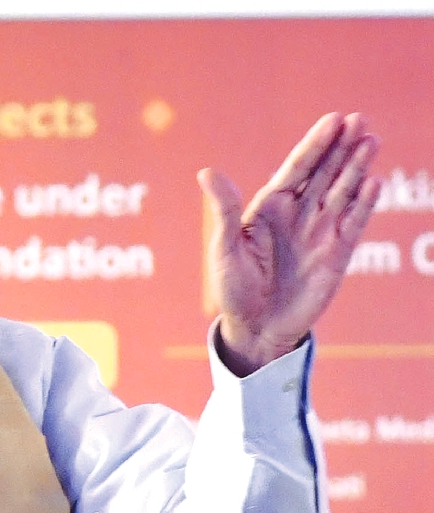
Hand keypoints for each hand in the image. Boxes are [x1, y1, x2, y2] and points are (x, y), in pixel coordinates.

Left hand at [199, 112, 381, 375]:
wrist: (256, 328)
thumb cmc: (233, 288)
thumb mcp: (225, 248)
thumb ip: (224, 209)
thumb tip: (206, 172)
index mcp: (269, 208)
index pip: (297, 168)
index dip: (315, 144)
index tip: (334, 119)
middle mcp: (298, 214)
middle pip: (324, 172)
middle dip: (341, 146)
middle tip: (359, 119)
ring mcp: (320, 231)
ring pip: (343, 191)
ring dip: (357, 167)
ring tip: (371, 140)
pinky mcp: (337, 253)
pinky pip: (353, 223)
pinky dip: (363, 204)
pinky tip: (373, 183)